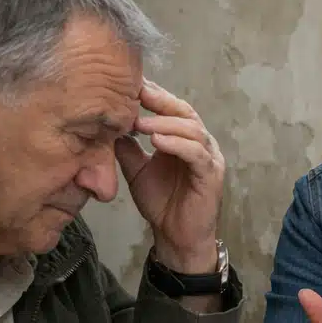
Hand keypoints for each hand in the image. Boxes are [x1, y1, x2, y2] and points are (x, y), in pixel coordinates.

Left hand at [115, 81, 224, 272]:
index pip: (172, 109)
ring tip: (141, 123)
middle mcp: (201, 144)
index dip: (154, 95)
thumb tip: (109, 125)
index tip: (129, 85)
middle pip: (185, 112)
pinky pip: (196, 154)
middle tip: (137, 92)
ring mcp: (209, 159)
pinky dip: (177, 144)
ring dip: (166, 124)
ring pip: (192, 130)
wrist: (176, 237)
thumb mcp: (137, 170)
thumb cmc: (162, 203)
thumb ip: (127, 148)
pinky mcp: (211, 176)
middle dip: (161, 100)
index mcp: (185, 139)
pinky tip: (157, 141)